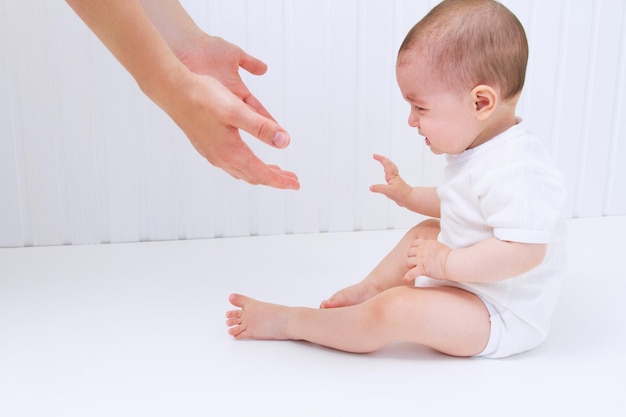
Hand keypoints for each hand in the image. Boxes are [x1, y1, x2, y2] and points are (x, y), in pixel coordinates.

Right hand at [171, 35, 299, 188]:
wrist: (172, 90)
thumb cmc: (202, 96)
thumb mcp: (236, 110)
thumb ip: (261, 127)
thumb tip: (285, 142)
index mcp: (231, 151)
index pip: (262, 173)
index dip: (281, 180)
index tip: (296, 184)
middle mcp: (221, 158)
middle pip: (254, 176)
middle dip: (274, 179)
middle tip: (292, 180)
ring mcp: (212, 153)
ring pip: (242, 171)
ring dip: (260, 173)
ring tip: (275, 171)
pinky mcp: (206, 145)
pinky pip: (231, 165)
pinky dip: (246, 166)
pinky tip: (248, 158)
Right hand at [369, 154, 411, 205]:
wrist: (409, 198)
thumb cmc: (401, 194)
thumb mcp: (388, 191)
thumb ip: (379, 188)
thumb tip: (371, 187)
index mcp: (392, 175)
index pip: (386, 164)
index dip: (380, 159)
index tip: (374, 155)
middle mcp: (393, 175)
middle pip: (389, 163)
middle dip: (382, 158)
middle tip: (375, 156)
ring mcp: (395, 179)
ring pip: (390, 167)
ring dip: (386, 163)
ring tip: (381, 161)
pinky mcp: (395, 183)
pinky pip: (390, 173)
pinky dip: (387, 170)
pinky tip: (386, 174)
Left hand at [403, 239, 450, 281]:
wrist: (452, 262)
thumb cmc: (449, 255)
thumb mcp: (438, 245)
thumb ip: (430, 246)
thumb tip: (428, 249)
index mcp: (425, 243)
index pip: (413, 244)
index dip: (413, 249)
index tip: (416, 253)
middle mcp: (421, 250)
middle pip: (409, 252)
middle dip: (411, 257)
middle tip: (416, 262)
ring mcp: (421, 259)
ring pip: (408, 261)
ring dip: (410, 265)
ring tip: (414, 268)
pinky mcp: (422, 268)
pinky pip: (412, 272)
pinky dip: (408, 276)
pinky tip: (405, 279)